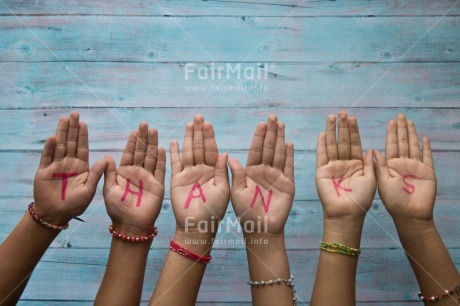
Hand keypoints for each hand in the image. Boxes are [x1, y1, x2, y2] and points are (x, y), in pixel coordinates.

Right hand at [33, 112, 106, 224]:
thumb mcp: (90, 189)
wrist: (57, 215)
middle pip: (70, 142)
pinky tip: (53, 138)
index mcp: (81, 166)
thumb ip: (97, 174)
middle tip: (74, 113)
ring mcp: (56, 166)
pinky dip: (49, 148)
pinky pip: (47, 157)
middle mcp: (68, 163)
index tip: (84, 123)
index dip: (82, 135)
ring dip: (61, 132)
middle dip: (72, 128)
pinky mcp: (44, 172)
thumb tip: (107, 158)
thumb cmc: (75, 204)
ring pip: (59, 146)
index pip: (82, 147)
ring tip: (64, 119)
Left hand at [103, 123, 165, 233]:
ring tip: (154, 130)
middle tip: (145, 124)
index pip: (129, 153)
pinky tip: (162, 148)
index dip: (132, 142)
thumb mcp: (108, 189)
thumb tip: (107, 156)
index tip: (135, 130)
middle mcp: (137, 173)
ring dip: (153, 144)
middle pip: (142, 152)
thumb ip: (108, 173)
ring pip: (151, 157)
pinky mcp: (158, 185)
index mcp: (124, 172)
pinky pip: (160, 170)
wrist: (130, 225)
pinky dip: (161, 160)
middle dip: (144, 138)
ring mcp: (148, 178)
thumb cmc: (116, 209)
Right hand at [170, 115, 229, 237]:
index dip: (209, 136)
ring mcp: (188, 174)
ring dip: (187, 138)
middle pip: (199, 146)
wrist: (197, 226)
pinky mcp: (176, 180)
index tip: (208, 123)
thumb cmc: (214, 211)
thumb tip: (225, 152)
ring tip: (189, 124)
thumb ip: (223, 171)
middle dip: (198, 132)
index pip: (211, 149)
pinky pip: (174, 163)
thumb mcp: (223, 190)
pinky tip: (173, 141)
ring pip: (187, 151)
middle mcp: (201, 169)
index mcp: (214, 171)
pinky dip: (173, 153)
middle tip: (198, 116)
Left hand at [228, 115, 294, 235]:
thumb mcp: (236, 192)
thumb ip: (235, 174)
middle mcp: (264, 171)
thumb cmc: (245, 212)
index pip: (255, 149)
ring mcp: (276, 176)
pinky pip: (288, 167)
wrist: (260, 229)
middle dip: (271, 132)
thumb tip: (229, 156)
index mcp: (250, 171)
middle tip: (273, 117)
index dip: (259, 136)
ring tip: (281, 125)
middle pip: (268, 147)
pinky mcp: (287, 184)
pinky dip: (289, 156)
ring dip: (280, 139)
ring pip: (278, 153)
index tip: (261, 123)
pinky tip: (290, 144)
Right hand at [315, 111, 375, 221]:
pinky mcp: (321, 171)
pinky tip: (323, 133)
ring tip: (332, 117)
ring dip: (332, 131)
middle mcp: (344, 163)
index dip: (354, 131)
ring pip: (332, 145)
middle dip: (343, 127)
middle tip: (342, 112)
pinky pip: (321, 155)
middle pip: (342, 141)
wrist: (347, 213)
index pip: (354, 143)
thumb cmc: (361, 199)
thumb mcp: (371, 180)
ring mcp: (332, 166)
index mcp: (357, 164)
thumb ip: (370, 164)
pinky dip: (322, 144)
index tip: (354, 118)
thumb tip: (372, 149)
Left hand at [374, 114, 435, 222]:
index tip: (390, 121)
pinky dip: (426, 147)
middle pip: (402, 142)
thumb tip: (373, 150)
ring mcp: (415, 167)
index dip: (391, 133)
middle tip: (400, 115)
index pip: (391, 145)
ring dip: (412, 134)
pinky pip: (427, 157)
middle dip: (401, 129)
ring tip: (409, 121)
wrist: (410, 215)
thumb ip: (379, 166)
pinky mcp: (427, 172)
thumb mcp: (382, 182)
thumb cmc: (393, 201)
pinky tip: (424, 138)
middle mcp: (402, 164)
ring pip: (414, 146)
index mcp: (390, 165)